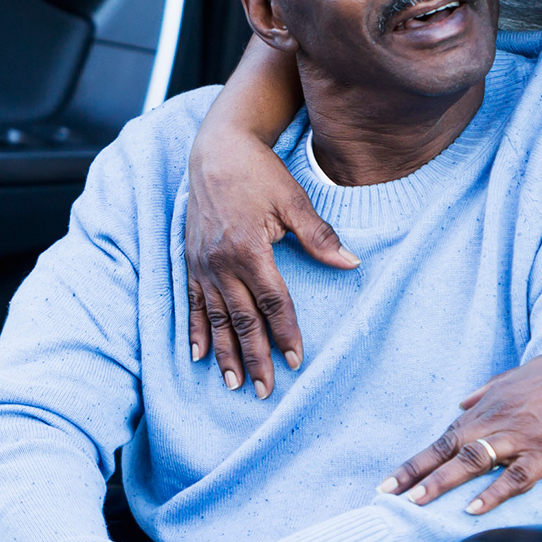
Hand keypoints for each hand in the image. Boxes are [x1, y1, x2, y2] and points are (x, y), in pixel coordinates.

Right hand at [183, 138, 353, 397]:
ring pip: (216, 319)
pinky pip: (192, 304)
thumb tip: (351, 263)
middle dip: (255, 357)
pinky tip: (200, 355)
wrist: (215, 151)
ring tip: (234, 384)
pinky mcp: (190, 262)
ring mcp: (202, 265)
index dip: (285, 332)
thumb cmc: (257, 173)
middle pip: (242, 319)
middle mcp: (221, 263)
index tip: (295, 360)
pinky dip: (196, 331)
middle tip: (264, 390)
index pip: (272, 301)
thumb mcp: (293, 200)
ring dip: (225, 353)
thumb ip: (319, 237)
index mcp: (249, 249)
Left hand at [380, 322, 541, 514]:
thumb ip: (486, 391)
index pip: (443, 438)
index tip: (389, 482)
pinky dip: (493, 493)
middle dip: (416, 475)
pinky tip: (473, 509)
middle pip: (448, 450)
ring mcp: (521, 436)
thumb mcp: (518, 373)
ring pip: (473, 461)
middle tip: (389, 496)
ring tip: (417, 504)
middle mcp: (497, 420)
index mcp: (488, 407)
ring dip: (442, 483)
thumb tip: (461, 403)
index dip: (415, 462)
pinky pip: (515, 476)